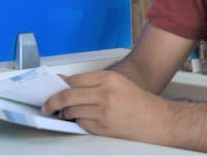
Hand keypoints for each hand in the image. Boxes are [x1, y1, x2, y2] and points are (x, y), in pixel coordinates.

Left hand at [42, 69, 170, 142]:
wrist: (159, 120)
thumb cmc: (141, 103)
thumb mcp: (119, 84)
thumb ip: (94, 83)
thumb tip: (67, 84)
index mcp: (109, 78)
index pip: (75, 80)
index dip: (60, 86)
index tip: (52, 89)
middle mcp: (106, 93)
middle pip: (68, 96)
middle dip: (53, 102)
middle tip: (47, 106)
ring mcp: (104, 112)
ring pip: (72, 112)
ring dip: (65, 114)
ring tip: (65, 114)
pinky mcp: (104, 128)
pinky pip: (81, 124)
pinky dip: (77, 123)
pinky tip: (81, 120)